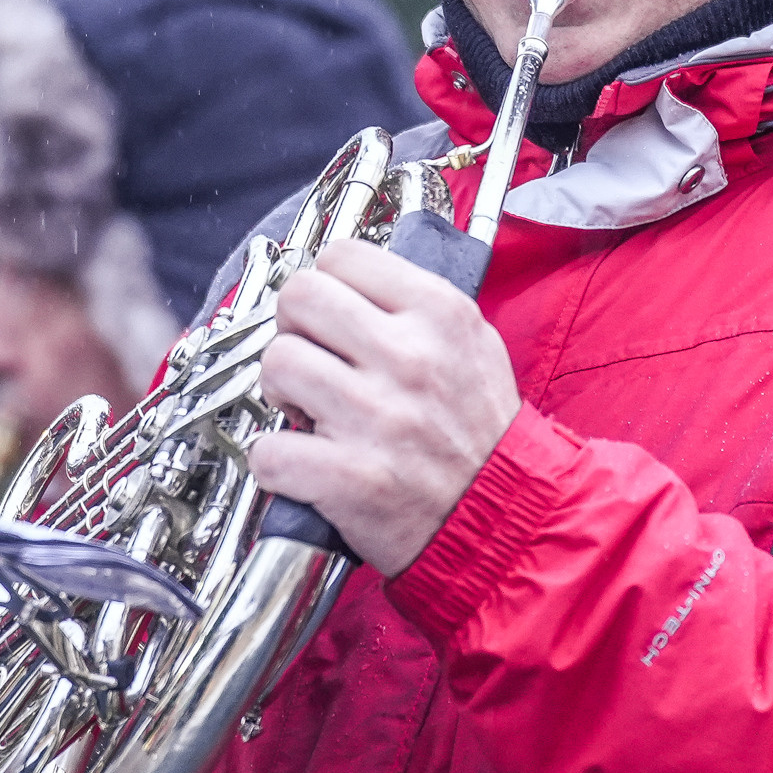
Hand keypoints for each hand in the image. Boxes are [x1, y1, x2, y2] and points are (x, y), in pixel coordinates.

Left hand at [250, 238, 521, 574]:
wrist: (502, 516)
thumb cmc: (482, 434)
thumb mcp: (474, 343)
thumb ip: (415, 304)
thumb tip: (347, 281)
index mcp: (439, 314)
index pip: (342, 256)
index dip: (324, 284)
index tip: (328, 314)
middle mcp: (408, 357)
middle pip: (299, 297)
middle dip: (292, 328)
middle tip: (309, 357)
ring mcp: (376, 417)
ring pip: (277, 362)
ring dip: (280, 390)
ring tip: (305, 409)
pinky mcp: (350, 476)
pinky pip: (269, 449)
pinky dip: (275, 461)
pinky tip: (303, 462)